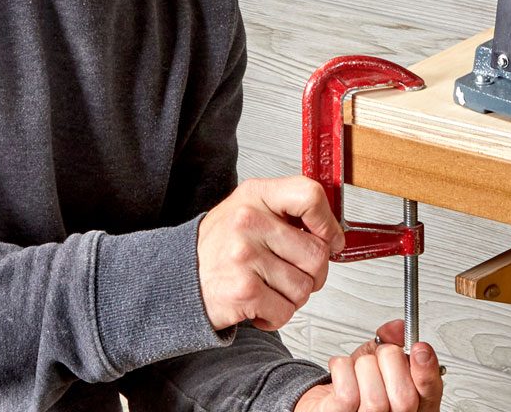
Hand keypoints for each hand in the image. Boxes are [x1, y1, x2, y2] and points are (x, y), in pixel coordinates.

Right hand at [195, 176, 343, 331]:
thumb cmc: (221, 244)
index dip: (329, 222)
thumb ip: (288, 210)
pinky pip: (286, 311)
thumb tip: (333, 233)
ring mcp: (245, 256)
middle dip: (315, 272)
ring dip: (294, 296)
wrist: (177, 277)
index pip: (310, 196)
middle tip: (297, 274)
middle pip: (316, 252)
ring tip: (272, 288)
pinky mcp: (243, 291)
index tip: (332, 238)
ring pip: (305, 286)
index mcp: (257, 194)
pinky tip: (260, 304)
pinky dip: (277, 315)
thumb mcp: (250, 207)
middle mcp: (249, 221)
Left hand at [296, 321, 443, 411]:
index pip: (430, 394)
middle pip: (404, 396)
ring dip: (363, 368)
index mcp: (412, 405)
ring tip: (357, 370)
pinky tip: (341, 371)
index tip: (419, 347)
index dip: (427, 371)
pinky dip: (342, 368)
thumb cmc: (355, 386)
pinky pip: (347, 394)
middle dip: (389, 361)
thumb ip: (391, 344)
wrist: (327, 402)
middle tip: (378, 357)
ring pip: (374, 397)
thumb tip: (397, 328)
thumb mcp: (378, 361)